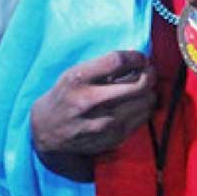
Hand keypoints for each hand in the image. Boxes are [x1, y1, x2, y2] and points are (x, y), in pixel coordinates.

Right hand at [30, 50, 155, 158]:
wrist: (46, 131)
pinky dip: (145, 108)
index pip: (117, 61)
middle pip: (139, 84)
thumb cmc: (64, 96)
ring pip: (146, 102)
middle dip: (150, 75)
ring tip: (142, 88)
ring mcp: (103, 123)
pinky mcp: (112, 138)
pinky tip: (136, 104)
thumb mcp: (74, 74)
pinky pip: (143, 118)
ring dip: (150, 92)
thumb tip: (137, 60)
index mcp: (78, 79)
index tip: (141, 58)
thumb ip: (103, 66)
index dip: (136, 57)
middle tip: (148, 72)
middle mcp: (90, 101)